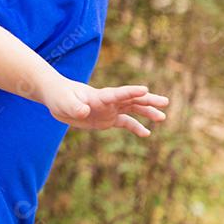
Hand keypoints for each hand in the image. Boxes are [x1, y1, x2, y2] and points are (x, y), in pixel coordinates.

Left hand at [44, 81, 169, 137]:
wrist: (57, 98)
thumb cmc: (60, 97)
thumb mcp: (64, 103)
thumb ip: (75, 107)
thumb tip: (83, 112)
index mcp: (99, 96)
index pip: (117, 93)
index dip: (130, 92)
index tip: (144, 90)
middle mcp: (108, 102)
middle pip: (131, 99)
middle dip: (148, 100)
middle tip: (165, 102)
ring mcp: (109, 110)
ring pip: (132, 109)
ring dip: (147, 112)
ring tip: (162, 117)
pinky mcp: (107, 119)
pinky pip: (125, 122)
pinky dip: (136, 127)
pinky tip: (146, 133)